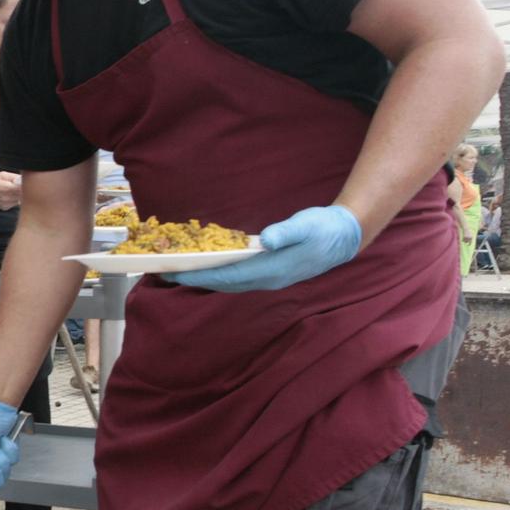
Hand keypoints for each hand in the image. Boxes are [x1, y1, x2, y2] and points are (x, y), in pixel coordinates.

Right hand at [0, 172, 22, 210]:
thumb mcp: (1, 174)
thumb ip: (13, 177)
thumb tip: (23, 179)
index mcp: (6, 188)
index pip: (23, 188)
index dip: (25, 184)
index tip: (24, 181)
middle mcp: (7, 198)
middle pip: (23, 195)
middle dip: (23, 189)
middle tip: (19, 184)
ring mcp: (6, 204)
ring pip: (20, 199)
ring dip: (19, 194)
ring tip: (12, 189)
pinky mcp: (5, 208)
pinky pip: (15, 203)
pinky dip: (14, 198)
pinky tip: (8, 194)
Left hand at [175, 204, 361, 292]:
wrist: (345, 238)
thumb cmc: (324, 229)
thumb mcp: (307, 225)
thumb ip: (287, 232)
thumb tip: (267, 240)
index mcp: (272, 270)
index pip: (228, 277)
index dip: (200, 276)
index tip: (175, 273)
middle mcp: (267, 280)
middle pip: (223, 284)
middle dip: (193, 280)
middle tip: (163, 273)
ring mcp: (268, 279)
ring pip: (228, 283)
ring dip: (202, 279)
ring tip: (177, 272)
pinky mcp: (269, 273)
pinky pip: (236, 278)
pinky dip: (216, 274)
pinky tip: (205, 267)